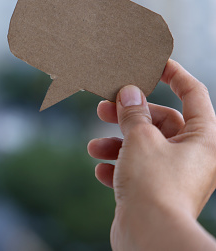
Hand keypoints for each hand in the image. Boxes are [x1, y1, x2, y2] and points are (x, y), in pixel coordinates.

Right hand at [88, 60, 215, 249]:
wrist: (150, 236)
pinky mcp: (157, 192)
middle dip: (129, 115)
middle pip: (161, 121)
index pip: (193, 93)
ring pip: (144, 146)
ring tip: (94, 146)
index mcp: (203, 138)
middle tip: (103, 107)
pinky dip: (118, 168)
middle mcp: (193, 155)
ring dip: (117, 143)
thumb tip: (129, 92)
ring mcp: (175, 175)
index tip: (152, 63)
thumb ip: (133, 111)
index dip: (174, 74)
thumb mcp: (140, 138)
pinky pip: (137, 170)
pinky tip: (102, 170)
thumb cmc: (154, 185)